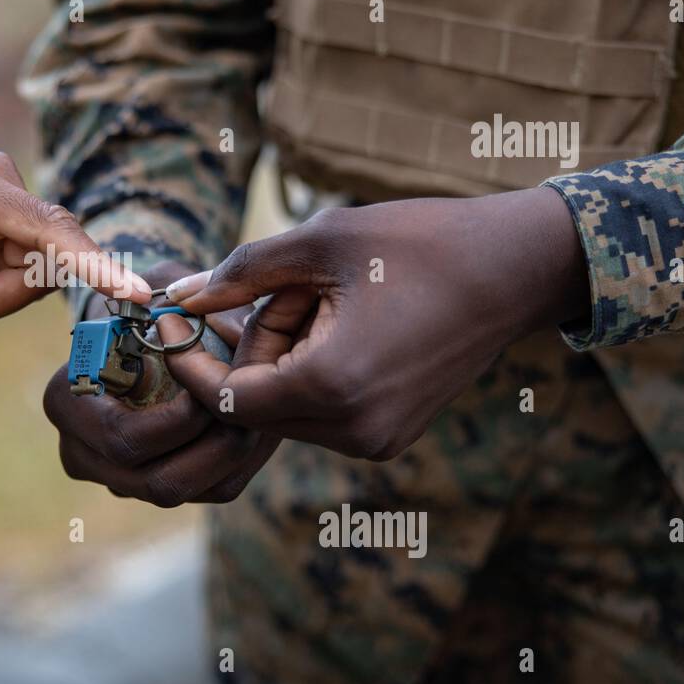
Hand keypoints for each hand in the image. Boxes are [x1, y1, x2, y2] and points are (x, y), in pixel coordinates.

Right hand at [42, 262, 280, 506]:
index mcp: (65, 402)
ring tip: (265, 414)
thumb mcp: (162, 294)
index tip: (214, 389)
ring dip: (237, 456)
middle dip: (217, 448)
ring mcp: (120, 478)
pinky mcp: (159, 486)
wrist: (144, 333)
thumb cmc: (149, 309)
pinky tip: (263, 425)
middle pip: (159, 483)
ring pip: (191, 491)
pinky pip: (210, 490)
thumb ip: (191, 307)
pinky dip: (244, 461)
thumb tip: (228, 328)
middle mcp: (83, 452)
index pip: (122, 438)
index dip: (177, 422)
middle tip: (252, 409)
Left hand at [158, 189, 589, 459]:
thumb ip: (241, 272)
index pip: (225, 399)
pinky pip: (319, 410)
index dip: (188, 360)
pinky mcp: (389, 435)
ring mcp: (376, 441)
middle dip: (249, 345)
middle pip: (254, 403)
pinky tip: (341, 321)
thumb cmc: (421, 242)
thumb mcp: (320, 242)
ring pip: (284, 407)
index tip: (167, 318)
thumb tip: (179, 298)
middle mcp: (354, 431)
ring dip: (280, 355)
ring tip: (323, 298)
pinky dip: (308, 369)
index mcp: (333, 387)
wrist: (515, 268)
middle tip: (284, 286)